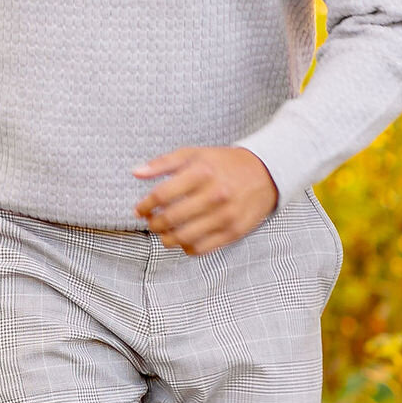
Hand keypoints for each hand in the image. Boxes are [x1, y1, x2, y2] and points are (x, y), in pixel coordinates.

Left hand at [133, 145, 277, 254]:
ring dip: (166, 239)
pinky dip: (186, 248)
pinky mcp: (234, 232)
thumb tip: (135, 172)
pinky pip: (202, 248)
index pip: (162, 195)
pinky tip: (183, 239)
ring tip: (164, 233)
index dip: (145, 205)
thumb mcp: (194, 154)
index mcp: (202, 172)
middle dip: (153, 224)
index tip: (139, 210)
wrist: (266, 173)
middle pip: (171, 218)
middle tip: (150, 222)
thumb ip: (163, 163)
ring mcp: (225, 216)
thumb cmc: (224, 163)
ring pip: (184, 237)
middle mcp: (215, 195)